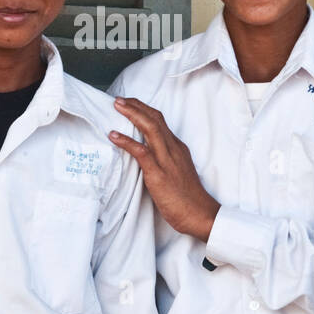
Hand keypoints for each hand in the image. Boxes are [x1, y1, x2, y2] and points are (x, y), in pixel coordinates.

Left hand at [108, 97, 220, 240]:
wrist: (199, 214)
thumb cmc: (187, 197)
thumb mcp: (176, 171)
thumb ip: (163, 159)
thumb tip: (144, 153)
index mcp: (177, 147)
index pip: (160, 121)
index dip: (143, 109)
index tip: (129, 104)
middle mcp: (173, 149)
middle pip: (154, 119)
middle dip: (136, 105)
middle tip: (119, 99)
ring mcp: (167, 160)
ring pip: (150, 128)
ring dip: (132, 114)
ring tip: (117, 107)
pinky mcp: (159, 174)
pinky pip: (142, 152)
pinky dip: (126, 141)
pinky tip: (113, 136)